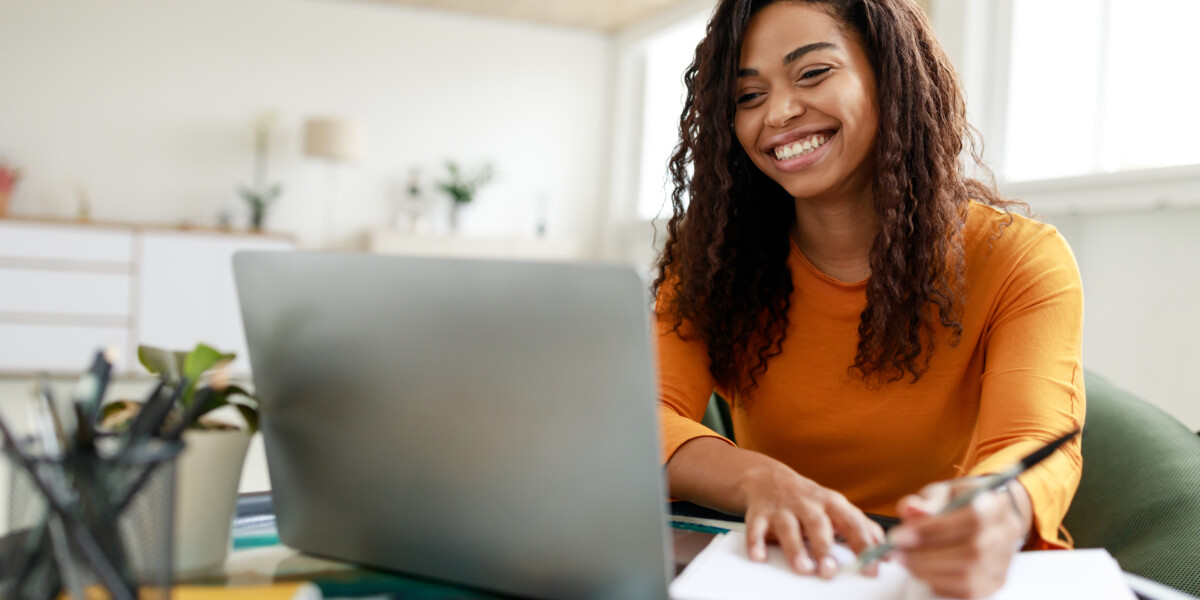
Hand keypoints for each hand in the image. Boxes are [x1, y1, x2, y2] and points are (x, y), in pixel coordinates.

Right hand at [739, 461, 884, 577]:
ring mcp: (782, 508)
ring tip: (803, 568)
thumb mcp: (836, 507)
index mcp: (831, 503)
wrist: (768, 478)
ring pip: (789, 527)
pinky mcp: (759, 513)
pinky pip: (756, 528)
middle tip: (830, 570)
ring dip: (795, 548)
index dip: (864, 545)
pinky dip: (756, 542)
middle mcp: (807, 504)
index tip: (872, 567)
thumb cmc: (809, 500)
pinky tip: (759, 557)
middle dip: (824, 547)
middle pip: (818, 524)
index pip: (852, 523)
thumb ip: (860, 527)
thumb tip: (886, 551)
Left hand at [890, 479, 1029, 597]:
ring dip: (928, 571)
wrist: (986, 517)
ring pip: (968, 576)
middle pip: (971, 552)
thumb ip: (927, 501)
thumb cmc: (960, 502)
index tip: (900, 535)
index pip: (972, 519)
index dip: (934, 529)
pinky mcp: (996, 581)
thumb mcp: (943, 492)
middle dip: (926, 555)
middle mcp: (1006, 534)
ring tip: (904, 560)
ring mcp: (1004, 561)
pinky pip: (967, 592)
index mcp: (996, 504)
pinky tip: (921, 571)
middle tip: (896, 552)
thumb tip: (910, 510)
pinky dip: (939, 584)